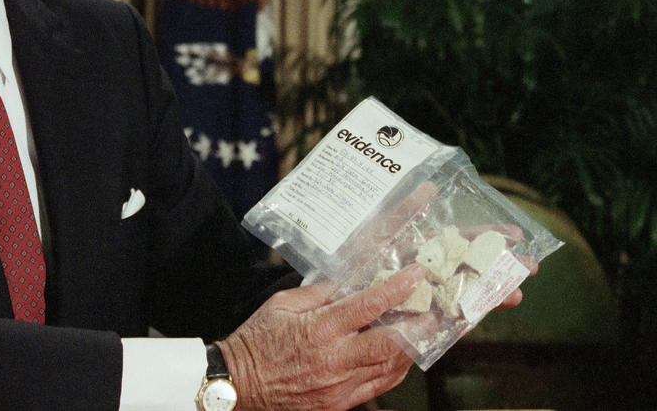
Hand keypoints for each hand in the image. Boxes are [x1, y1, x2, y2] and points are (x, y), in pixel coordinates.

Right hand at [218, 264, 425, 410]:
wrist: (238, 385)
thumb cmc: (256, 340)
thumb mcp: (282, 304)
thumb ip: (318, 293)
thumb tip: (347, 284)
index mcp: (319, 330)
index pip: (368, 306)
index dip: (397, 289)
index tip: (416, 276)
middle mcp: (334, 360)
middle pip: (391, 344)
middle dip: (419, 326)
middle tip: (436, 310)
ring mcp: (339, 387)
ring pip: (391, 369)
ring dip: (411, 348)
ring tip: (424, 330)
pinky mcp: (338, 404)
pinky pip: (378, 387)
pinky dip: (394, 370)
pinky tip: (400, 356)